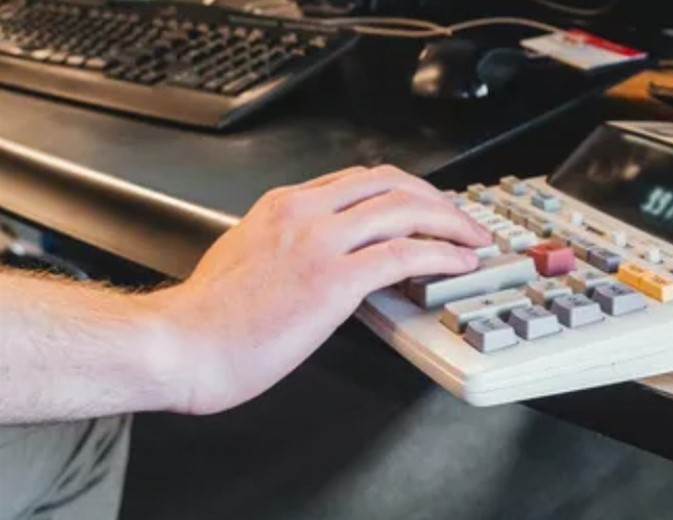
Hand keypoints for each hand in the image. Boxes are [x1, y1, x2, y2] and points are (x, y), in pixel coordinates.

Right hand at [147, 165, 491, 414]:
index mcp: (283, 206)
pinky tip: (459, 262)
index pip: (359, 180)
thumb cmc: (207, 315)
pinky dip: (442, 254)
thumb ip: (283, 244)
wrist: (181, 345)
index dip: (403, 190)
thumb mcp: (245, 255)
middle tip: (459, 219)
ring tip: (472, 239)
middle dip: (435, 198)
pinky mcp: (333, 280)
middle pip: (390, 183)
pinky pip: (405, 254)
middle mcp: (304, 214)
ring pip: (405, 209)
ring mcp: (319, 243)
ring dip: (450, 221)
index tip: (424, 206)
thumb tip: (316, 256)